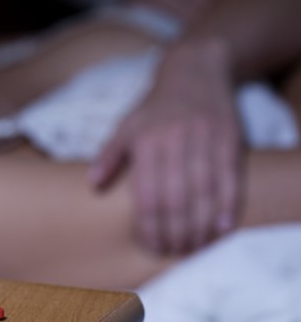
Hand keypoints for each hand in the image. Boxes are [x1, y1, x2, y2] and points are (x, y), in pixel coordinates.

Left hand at [90, 40, 243, 254]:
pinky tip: (221, 228)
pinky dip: (227, 206)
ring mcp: (205, 140)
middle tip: (172, 250)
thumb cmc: (155, 106)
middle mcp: (175, 141)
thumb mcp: (126, 124)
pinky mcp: (229, 139)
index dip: (149, 225)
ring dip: (200, 225)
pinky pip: (229, 179)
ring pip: (203, 193)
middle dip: (174, 231)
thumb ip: (109, 155)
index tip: (149, 245)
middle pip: (176, 199)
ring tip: (193, 246)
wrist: (194, 70)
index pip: (147, 194)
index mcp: (146, 141)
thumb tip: (93, 184)